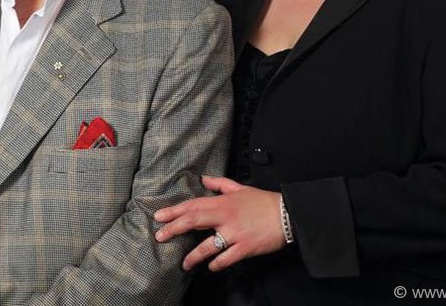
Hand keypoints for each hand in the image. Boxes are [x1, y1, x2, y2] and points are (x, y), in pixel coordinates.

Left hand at [154, 176, 285, 271]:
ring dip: (193, 256)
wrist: (286, 215)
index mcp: (223, 202)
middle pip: (193, 221)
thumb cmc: (263, 202)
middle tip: (160, 236)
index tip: (159, 216)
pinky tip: (210, 267)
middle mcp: (225, 217)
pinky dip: (216, 264)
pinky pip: (226, 258)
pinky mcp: (245, 247)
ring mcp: (235, 233)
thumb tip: (203, 178)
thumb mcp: (240, 188)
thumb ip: (220, 183)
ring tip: (184, 263)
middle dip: (174, 228)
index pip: (193, 205)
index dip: (174, 211)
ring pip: (208, 245)